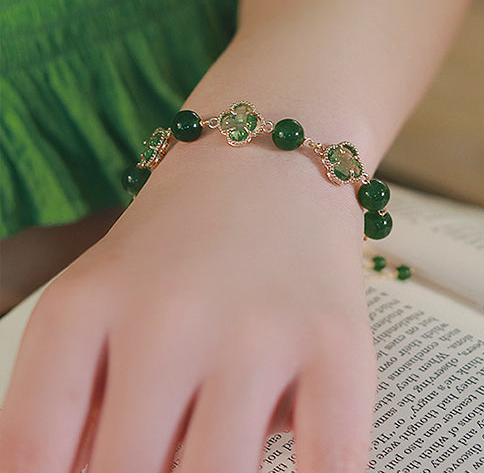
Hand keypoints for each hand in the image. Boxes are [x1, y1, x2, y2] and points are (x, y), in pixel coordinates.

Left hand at [0, 135, 376, 471]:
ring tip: (216, 447)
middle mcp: (167, 318)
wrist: (272, 156)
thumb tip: (85, 472)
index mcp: (85, 307)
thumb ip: (82, 400)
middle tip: (167, 449)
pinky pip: (331, 460)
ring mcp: (258, 331)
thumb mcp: (104, 297)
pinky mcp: (337, 340)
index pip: (33, 450)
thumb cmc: (185, 240)